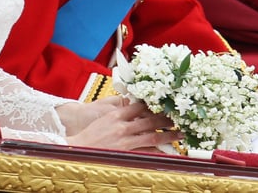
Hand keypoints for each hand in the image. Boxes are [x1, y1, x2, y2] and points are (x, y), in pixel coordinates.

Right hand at [58, 99, 178, 150]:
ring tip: (180, 134)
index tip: (166, 104)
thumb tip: (135, 105)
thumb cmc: (90, 134)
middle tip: (179, 118)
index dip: (155, 105)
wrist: (77, 149)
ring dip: (168, 135)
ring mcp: (125, 141)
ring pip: (152, 137)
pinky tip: (167, 152)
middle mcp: (122, 126)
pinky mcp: (125, 154)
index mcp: (117, 114)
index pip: (140, 106)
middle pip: (150, 121)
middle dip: (167, 119)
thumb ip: (120, 111)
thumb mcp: (104, 117)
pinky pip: (145, 153)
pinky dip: (157, 152)